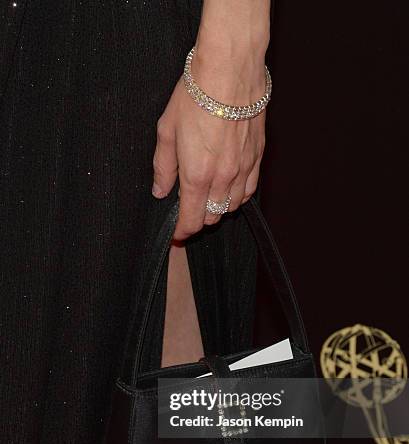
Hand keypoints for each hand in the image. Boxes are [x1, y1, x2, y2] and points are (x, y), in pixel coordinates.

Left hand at [151, 42, 268, 240]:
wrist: (230, 69)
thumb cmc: (196, 95)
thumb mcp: (167, 131)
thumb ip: (163, 167)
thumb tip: (160, 190)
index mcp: (197, 176)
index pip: (192, 220)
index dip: (182, 231)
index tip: (176, 233)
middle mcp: (223, 178)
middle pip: (212, 217)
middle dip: (198, 218)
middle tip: (188, 209)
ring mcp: (243, 169)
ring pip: (231, 207)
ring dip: (217, 208)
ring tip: (207, 197)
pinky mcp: (257, 158)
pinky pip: (249, 190)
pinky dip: (237, 195)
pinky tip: (229, 186)